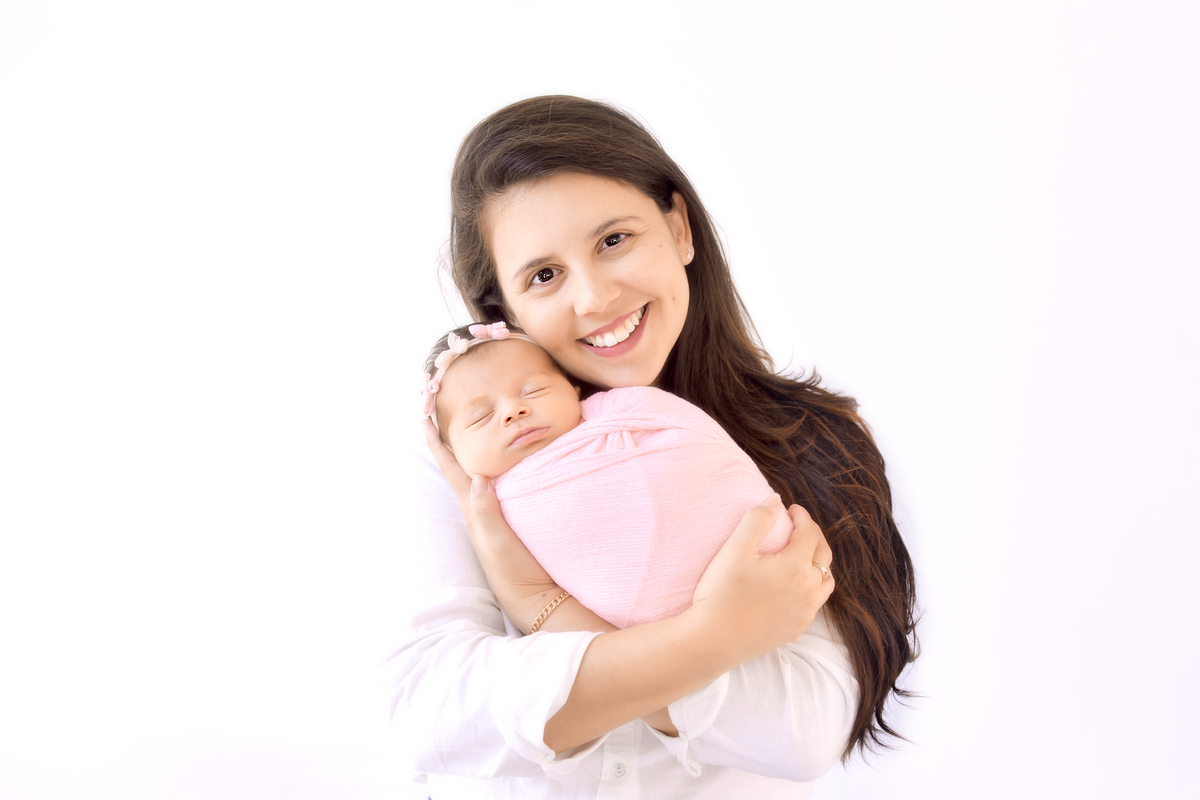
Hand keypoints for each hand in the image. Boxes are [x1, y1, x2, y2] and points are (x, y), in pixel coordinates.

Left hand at [423, 418, 561, 629]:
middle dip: (450, 436)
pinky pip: (496, 481)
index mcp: (472, 506)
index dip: (436, 441)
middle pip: (458, 463)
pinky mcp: (509, 516)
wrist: (534, 596)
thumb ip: (486, 511)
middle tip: (444, 410)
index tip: (424, 415)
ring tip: (469, 425)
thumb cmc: (514, 570)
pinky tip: (502, 457)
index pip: (450, 466)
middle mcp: (478, 506)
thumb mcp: (497, 542)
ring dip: (469, 448)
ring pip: (476, 470)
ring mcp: (492, 512)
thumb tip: (476, 476)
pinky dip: (493, 463)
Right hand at [688, 495, 834, 662]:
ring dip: (819, 564)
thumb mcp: (734, 549)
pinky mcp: (796, 629)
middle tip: (800, 527)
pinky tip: (796, 588)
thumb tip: (774, 501)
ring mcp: (805, 613)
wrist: (713, 641)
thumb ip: (757, 519)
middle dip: (814, 536)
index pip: (810, 533)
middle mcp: (808, 590)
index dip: (802, 517)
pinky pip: (815, 604)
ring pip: (826, 582)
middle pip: (824, 556)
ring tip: (804, 556)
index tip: (791, 510)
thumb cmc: (721, 593)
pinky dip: (812, 588)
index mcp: (796, 566)